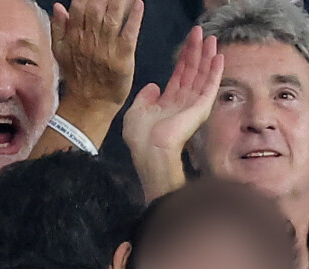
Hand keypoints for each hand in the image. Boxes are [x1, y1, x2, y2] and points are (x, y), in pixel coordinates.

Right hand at [52, 0, 143, 110]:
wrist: (89, 105)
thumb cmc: (78, 79)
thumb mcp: (61, 54)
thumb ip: (59, 29)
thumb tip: (59, 7)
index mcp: (74, 37)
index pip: (79, 6)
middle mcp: (90, 40)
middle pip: (97, 7)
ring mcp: (106, 49)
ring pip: (113, 17)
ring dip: (120, 1)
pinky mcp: (122, 58)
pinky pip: (128, 34)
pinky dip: (134, 19)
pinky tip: (139, 5)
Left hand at [123, 26, 223, 199]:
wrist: (151, 149)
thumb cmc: (140, 136)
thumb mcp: (135, 111)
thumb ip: (144, 97)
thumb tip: (153, 86)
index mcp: (166, 104)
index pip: (178, 77)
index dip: (183, 59)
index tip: (188, 43)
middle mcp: (181, 103)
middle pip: (192, 73)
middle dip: (196, 52)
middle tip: (200, 33)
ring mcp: (192, 106)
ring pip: (202, 76)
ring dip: (207, 57)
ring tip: (212, 39)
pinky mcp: (201, 108)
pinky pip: (210, 86)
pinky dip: (215, 72)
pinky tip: (219, 57)